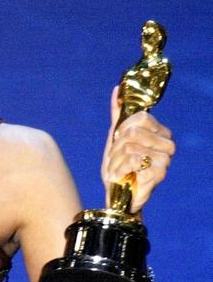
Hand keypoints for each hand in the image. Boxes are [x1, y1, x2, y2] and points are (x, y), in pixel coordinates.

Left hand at [101, 87, 175, 212]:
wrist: (117, 193)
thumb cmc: (118, 165)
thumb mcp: (114, 136)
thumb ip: (118, 113)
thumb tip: (117, 88)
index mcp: (159, 133)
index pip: (142, 117)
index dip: (123, 129)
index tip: (119, 141)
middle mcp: (167, 144)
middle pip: (133, 132)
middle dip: (116, 147)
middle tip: (117, 159)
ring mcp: (165, 159)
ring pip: (129, 147)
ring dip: (115, 160)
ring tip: (119, 169)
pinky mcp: (160, 173)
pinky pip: (132, 160)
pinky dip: (120, 169)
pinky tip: (123, 176)